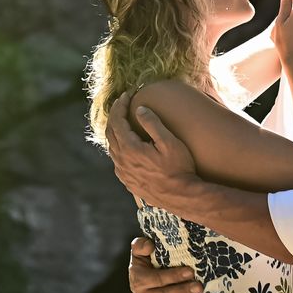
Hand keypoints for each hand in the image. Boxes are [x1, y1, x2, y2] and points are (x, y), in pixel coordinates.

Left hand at [105, 92, 200, 210]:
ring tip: (124, 120)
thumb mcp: (169, 143)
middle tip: (122, 103)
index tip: (127, 94)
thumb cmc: (179, 169)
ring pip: (112, 147)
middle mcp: (121, 162)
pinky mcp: (128, 182)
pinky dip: (119, 146)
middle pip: (110, 132)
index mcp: (129, 149)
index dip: (120, 105)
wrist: (183, 198)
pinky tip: (128, 144)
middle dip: (115, 115)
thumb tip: (139, 109)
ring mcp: (123, 173)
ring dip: (115, 131)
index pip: (117, 121)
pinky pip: (117, 160)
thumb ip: (153, 124)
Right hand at [128, 236, 198, 292]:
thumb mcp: (139, 251)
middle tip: (198, 288)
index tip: (190, 272)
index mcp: (139, 278)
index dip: (174, 276)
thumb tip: (150, 246)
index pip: (158, 278)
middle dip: (181, 292)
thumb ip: (141, 245)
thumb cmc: (145, 261)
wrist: (139, 276)